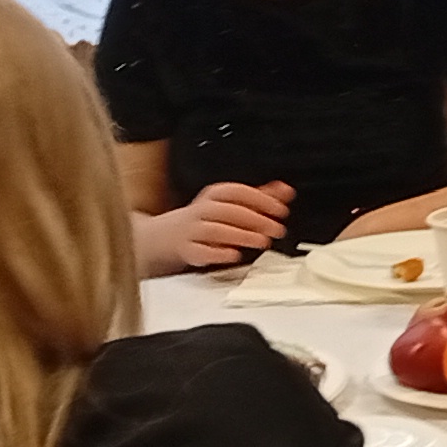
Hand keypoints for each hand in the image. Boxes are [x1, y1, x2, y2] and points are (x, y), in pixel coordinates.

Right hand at [137, 182, 293, 273]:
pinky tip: (234, 255)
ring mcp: (191, 231)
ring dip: (242, 235)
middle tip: (277, 228)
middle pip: (228, 210)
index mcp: (213, 196)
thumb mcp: (229, 204)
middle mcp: (202, 210)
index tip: (281, 209)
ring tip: (263, 241)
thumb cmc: (202, 220)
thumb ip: (258, 198)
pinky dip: (217, 253)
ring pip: (216, 230)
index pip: (237, 192)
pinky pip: (199, 251)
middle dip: (255, 219)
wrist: (160, 238)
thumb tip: (285, 191)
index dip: (261, 199)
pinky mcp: (185, 250)